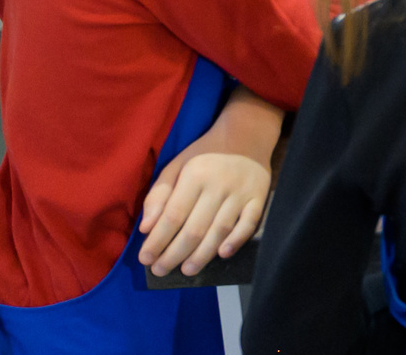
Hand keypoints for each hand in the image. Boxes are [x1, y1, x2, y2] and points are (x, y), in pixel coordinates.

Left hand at [140, 149, 270, 277]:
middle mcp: (220, 184)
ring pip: (220, 231)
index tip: (145, 258)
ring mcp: (242, 192)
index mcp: (196, 174)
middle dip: (174, 254)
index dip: (157, 241)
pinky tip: (222, 254)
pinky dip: (236, 241)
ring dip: (201, 255)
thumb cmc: (205, 153)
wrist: (247, 134)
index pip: (173, 216)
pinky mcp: (260, 197)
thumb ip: (158, 195)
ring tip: (186, 270)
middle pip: (195, 229)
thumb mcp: (176, 165)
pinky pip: (249, 224)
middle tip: (160, 270)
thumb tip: (147, 228)